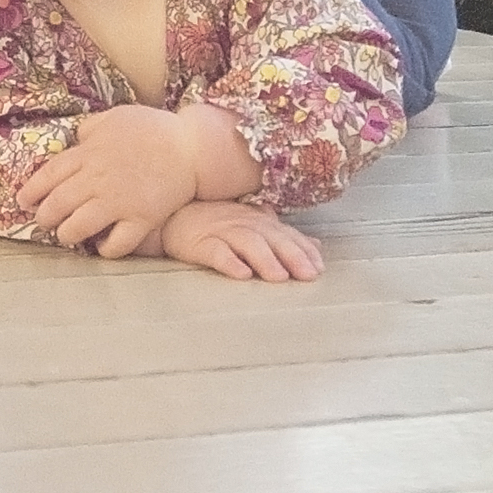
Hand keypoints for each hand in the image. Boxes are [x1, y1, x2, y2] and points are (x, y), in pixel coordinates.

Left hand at [20, 105, 199, 254]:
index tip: (24, 201)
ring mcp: (119, 201)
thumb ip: (89, 129)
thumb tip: (73, 139)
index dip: (31, 191)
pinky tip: (102, 246)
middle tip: (44, 222)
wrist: (192, 146)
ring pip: (78, 227)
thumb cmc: (153, 128)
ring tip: (67, 235)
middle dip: (45, 217)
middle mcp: (98, 179)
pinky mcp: (141, 219)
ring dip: (67, 234)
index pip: (48, 175)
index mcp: (89, 152)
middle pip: (57, 204)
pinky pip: (116, 244)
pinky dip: (105, 250)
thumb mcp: (115, 118)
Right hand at [158, 200, 323, 281]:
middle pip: (271, 238)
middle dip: (292, 255)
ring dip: (265, 260)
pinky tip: (240, 274)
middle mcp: (243, 223)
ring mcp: (221, 231)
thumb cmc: (217, 222)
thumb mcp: (254, 225)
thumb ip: (285, 237)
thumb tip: (316, 245)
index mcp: (258, 220)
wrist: (174, 215)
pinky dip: (229, 262)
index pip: (286, 234)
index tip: (319, 268)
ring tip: (279, 277)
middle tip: (307, 274)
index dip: (303, 250)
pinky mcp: (198, 243)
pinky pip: (215, 251)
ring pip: (247, 243)